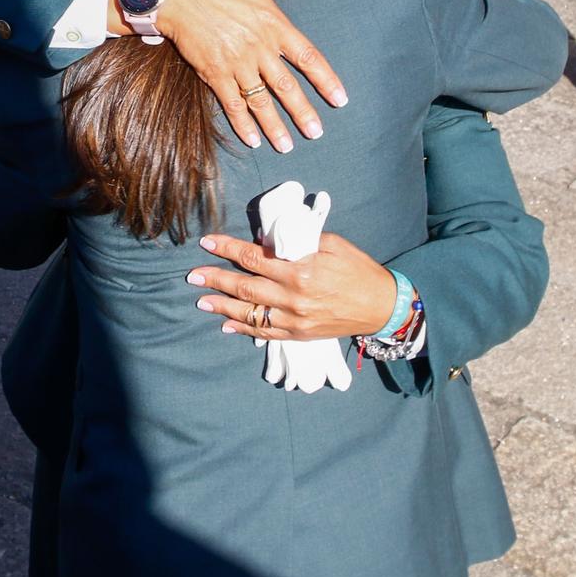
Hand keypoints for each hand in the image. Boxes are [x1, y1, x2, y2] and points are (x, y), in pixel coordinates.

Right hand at [109, 0, 346, 151]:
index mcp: (273, 25)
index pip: (308, 57)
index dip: (325, 80)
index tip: (339, 99)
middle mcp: (258, 48)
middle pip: (287, 86)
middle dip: (302, 112)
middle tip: (316, 133)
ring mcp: (236, 63)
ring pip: (260, 101)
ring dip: (274, 126)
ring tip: (287, 146)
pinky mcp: (214, 73)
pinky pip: (232, 104)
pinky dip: (242, 124)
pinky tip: (252, 140)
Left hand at [187, 230, 396, 340]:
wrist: (382, 306)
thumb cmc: (358, 269)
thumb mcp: (332, 244)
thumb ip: (298, 241)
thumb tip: (267, 241)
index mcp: (301, 270)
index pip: (253, 258)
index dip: (227, 249)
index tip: (207, 243)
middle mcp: (294, 297)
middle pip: (244, 288)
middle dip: (215, 280)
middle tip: (193, 276)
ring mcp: (295, 319)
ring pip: (250, 313)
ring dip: (222, 307)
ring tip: (201, 300)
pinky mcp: (300, 334)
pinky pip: (265, 333)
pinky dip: (244, 329)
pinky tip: (226, 324)